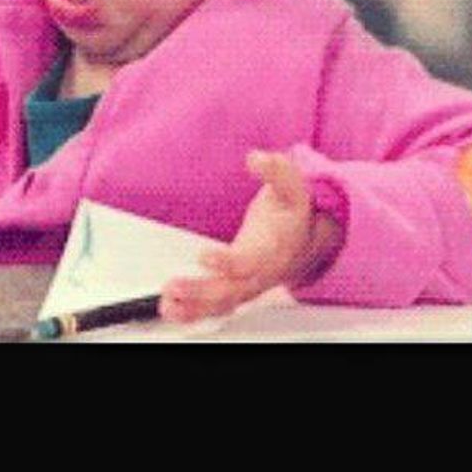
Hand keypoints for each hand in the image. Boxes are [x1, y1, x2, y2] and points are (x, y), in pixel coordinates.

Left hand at [160, 150, 327, 322]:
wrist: (304, 240)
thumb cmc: (291, 213)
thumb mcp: (291, 184)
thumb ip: (276, 170)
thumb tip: (257, 158)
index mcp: (273, 248)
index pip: (251, 261)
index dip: (229, 263)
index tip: (204, 257)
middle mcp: (260, 273)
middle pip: (231, 290)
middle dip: (202, 291)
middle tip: (174, 287)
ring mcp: (248, 285)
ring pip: (221, 303)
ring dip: (193, 307)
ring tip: (167, 303)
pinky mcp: (236, 291)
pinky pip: (215, 308)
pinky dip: (192, 313)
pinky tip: (171, 309)